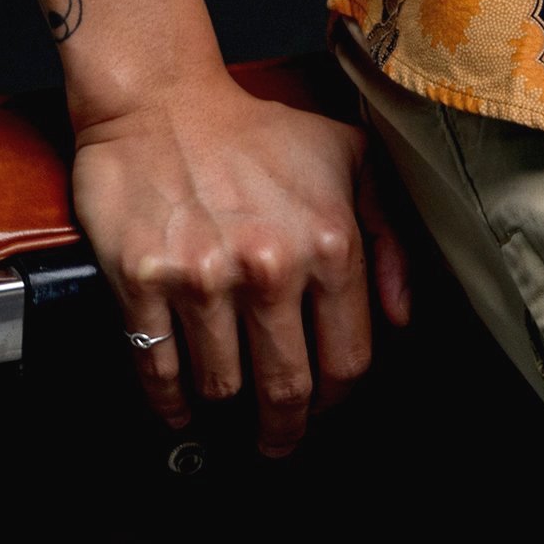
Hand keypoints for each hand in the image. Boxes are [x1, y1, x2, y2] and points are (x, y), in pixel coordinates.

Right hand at [69, 70, 413, 456]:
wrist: (161, 101)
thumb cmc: (256, 133)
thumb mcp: (348, 160)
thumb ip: (390, 234)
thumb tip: (402, 317)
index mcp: (328, 241)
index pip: (347, 359)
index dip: (338, 397)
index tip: (324, 405)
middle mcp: (270, 265)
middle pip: (287, 389)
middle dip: (285, 429)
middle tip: (278, 441)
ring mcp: (202, 278)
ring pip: (222, 388)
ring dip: (227, 410)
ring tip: (230, 410)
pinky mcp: (142, 284)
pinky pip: (157, 372)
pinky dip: (169, 403)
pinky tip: (179, 407)